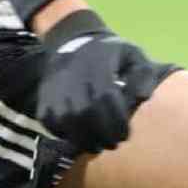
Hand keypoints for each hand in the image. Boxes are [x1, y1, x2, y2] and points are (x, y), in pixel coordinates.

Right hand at [36, 9, 155, 153]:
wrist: (73, 42)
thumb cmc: (110, 56)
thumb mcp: (133, 55)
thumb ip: (143, 75)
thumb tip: (142, 97)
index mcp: (98, 65)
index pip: (106, 98)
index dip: (116, 122)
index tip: (124, 135)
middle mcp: (73, 76)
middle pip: (85, 114)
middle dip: (102, 135)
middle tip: (113, 143)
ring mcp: (55, 88)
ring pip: (66, 122)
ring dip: (84, 140)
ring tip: (96, 145)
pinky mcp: (43, 98)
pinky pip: (50, 123)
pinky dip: (64, 135)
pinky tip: (78, 136)